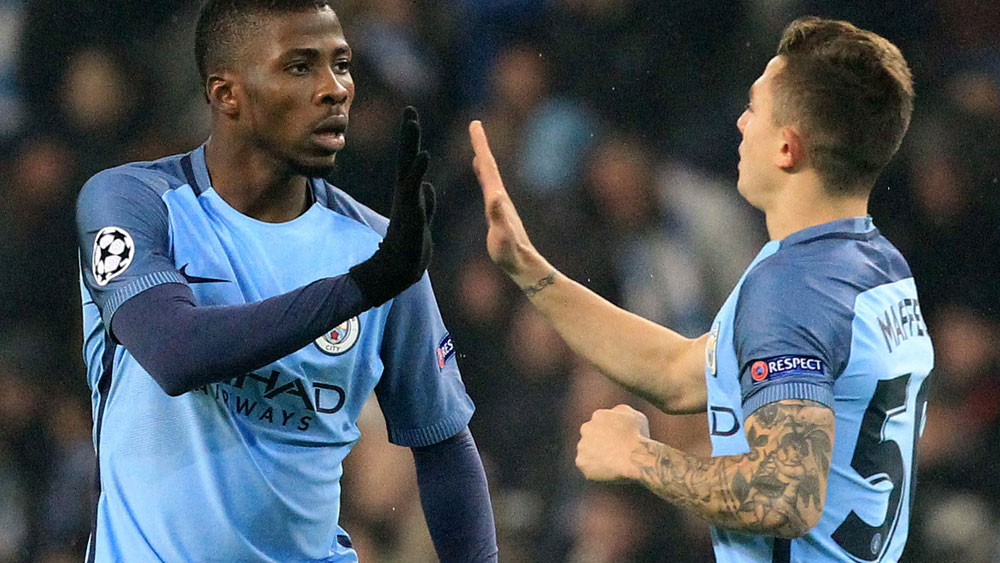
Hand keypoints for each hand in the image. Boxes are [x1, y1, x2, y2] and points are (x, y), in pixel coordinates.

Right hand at [349, 107, 434, 306]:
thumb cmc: (409, 251)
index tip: (412, 118)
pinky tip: (423, 155)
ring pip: (408, 169)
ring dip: (410, 146)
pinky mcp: (408, 214)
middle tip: (410, 111)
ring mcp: (405, 204)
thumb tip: (428, 187)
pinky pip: (413, 188)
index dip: (412, 141)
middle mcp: (405, 196)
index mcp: (410, 196)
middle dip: (409, 135)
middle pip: (407, 159)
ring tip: (412, 124)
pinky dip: (417, 171)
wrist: (398, 275)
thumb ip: (425, 203)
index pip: (411, 163)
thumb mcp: (422, 221)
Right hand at [468, 121, 550, 285]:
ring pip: (489, 176)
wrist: (523, 266)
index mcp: (497, 198)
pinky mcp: (499, 213)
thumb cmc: (510, 254)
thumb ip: (498, 217)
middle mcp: (499, 197)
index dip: (481, 145)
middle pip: (489, 166)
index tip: (475, 124)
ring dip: (483, 160)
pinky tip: (482, 175)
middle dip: (481, 145)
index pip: (487, 166)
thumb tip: (496, 196)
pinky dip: (484, 176)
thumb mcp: (502, 235)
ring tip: (476, 148)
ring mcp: (500, 205)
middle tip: (475, 126)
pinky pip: (488, 187)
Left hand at [576, 405, 649, 482]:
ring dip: (596, 457)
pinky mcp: (581, 463)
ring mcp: (582, 446)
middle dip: (599, 444)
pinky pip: (587, 467)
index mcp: (598, 415)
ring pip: (587, 452)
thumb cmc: (639, 437)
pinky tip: (608, 471)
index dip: (611, 434)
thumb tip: (614, 413)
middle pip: (590, 437)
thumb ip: (621, 412)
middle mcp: (586, 428)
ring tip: (612, 463)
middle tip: (613, 453)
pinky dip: (595, 470)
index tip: (619, 442)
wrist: (635, 458)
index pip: (601, 424)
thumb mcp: (636, 416)